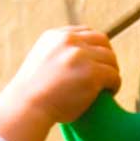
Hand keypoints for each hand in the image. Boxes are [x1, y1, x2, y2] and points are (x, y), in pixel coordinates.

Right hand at [0, 27, 120, 140]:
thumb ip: (56, 56)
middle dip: (106, 56)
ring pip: (110, 59)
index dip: (93, 47)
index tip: (94, 61)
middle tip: (105, 73)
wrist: (25, 108)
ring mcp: (81, 56)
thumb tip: (74, 59)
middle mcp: (68, 41)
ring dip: (111, 72)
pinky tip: (109, 93)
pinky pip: (113, 76)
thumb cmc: (30, 95)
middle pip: (101, 40)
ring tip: (107, 85)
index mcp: (54, 37)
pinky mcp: (92, 73)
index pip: (84, 32)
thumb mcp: (39, 64)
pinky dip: (114, 85)